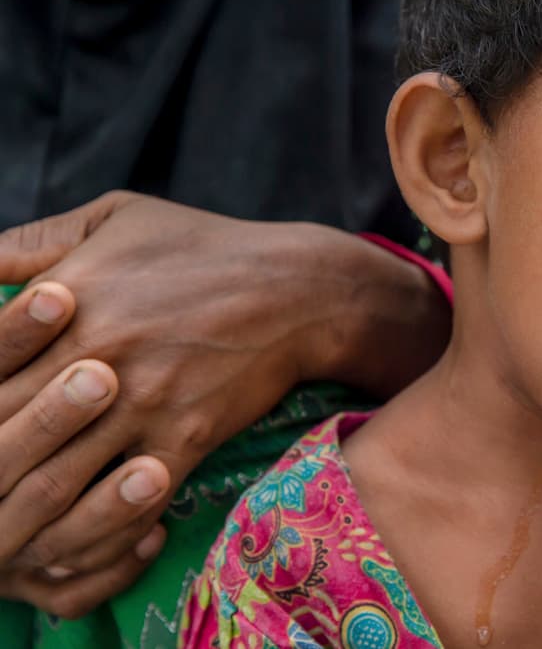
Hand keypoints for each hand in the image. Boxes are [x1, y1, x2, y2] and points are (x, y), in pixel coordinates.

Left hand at [0, 191, 449, 616]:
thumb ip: (33, 241)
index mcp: (67, 302)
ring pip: (53, 481)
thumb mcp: (116, 217)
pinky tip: (75, 535)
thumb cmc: (205, 246)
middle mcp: (96, 358)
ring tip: (13, 522)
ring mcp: (142, 404)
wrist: (300, 288)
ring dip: (25, 510)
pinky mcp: (185, 438)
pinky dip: (92, 530)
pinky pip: (124, 504)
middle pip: (5, 436)